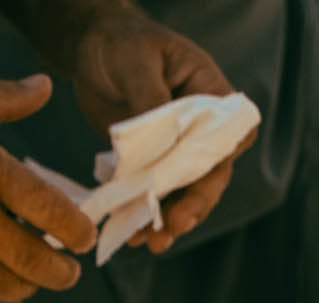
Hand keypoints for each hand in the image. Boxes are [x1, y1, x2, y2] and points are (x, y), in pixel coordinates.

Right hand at [0, 76, 97, 302]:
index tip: (83, 239)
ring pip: (5, 287)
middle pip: (38, 263)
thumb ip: (3, 100)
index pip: (53, 213)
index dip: (77, 232)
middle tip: (68, 271)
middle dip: (62, 273)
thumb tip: (43, 86)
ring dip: (23, 285)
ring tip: (27, 275)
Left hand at [57, 4, 248, 250]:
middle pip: (209, 173)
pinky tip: (131, 233)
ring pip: (184, 190)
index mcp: (212, 94)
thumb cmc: (121, 42)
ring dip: (169, 219)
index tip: (197, 189)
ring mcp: (178, 146)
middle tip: (172, 228)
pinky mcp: (153, 160)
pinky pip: (155, 192)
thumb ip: (152, 101)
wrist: (90, 46)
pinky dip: (144, 213)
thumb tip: (161, 144)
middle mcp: (201, 126)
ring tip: (151, 243)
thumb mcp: (136, 63)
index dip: (217, 168)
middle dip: (193, 204)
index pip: (229, 137)